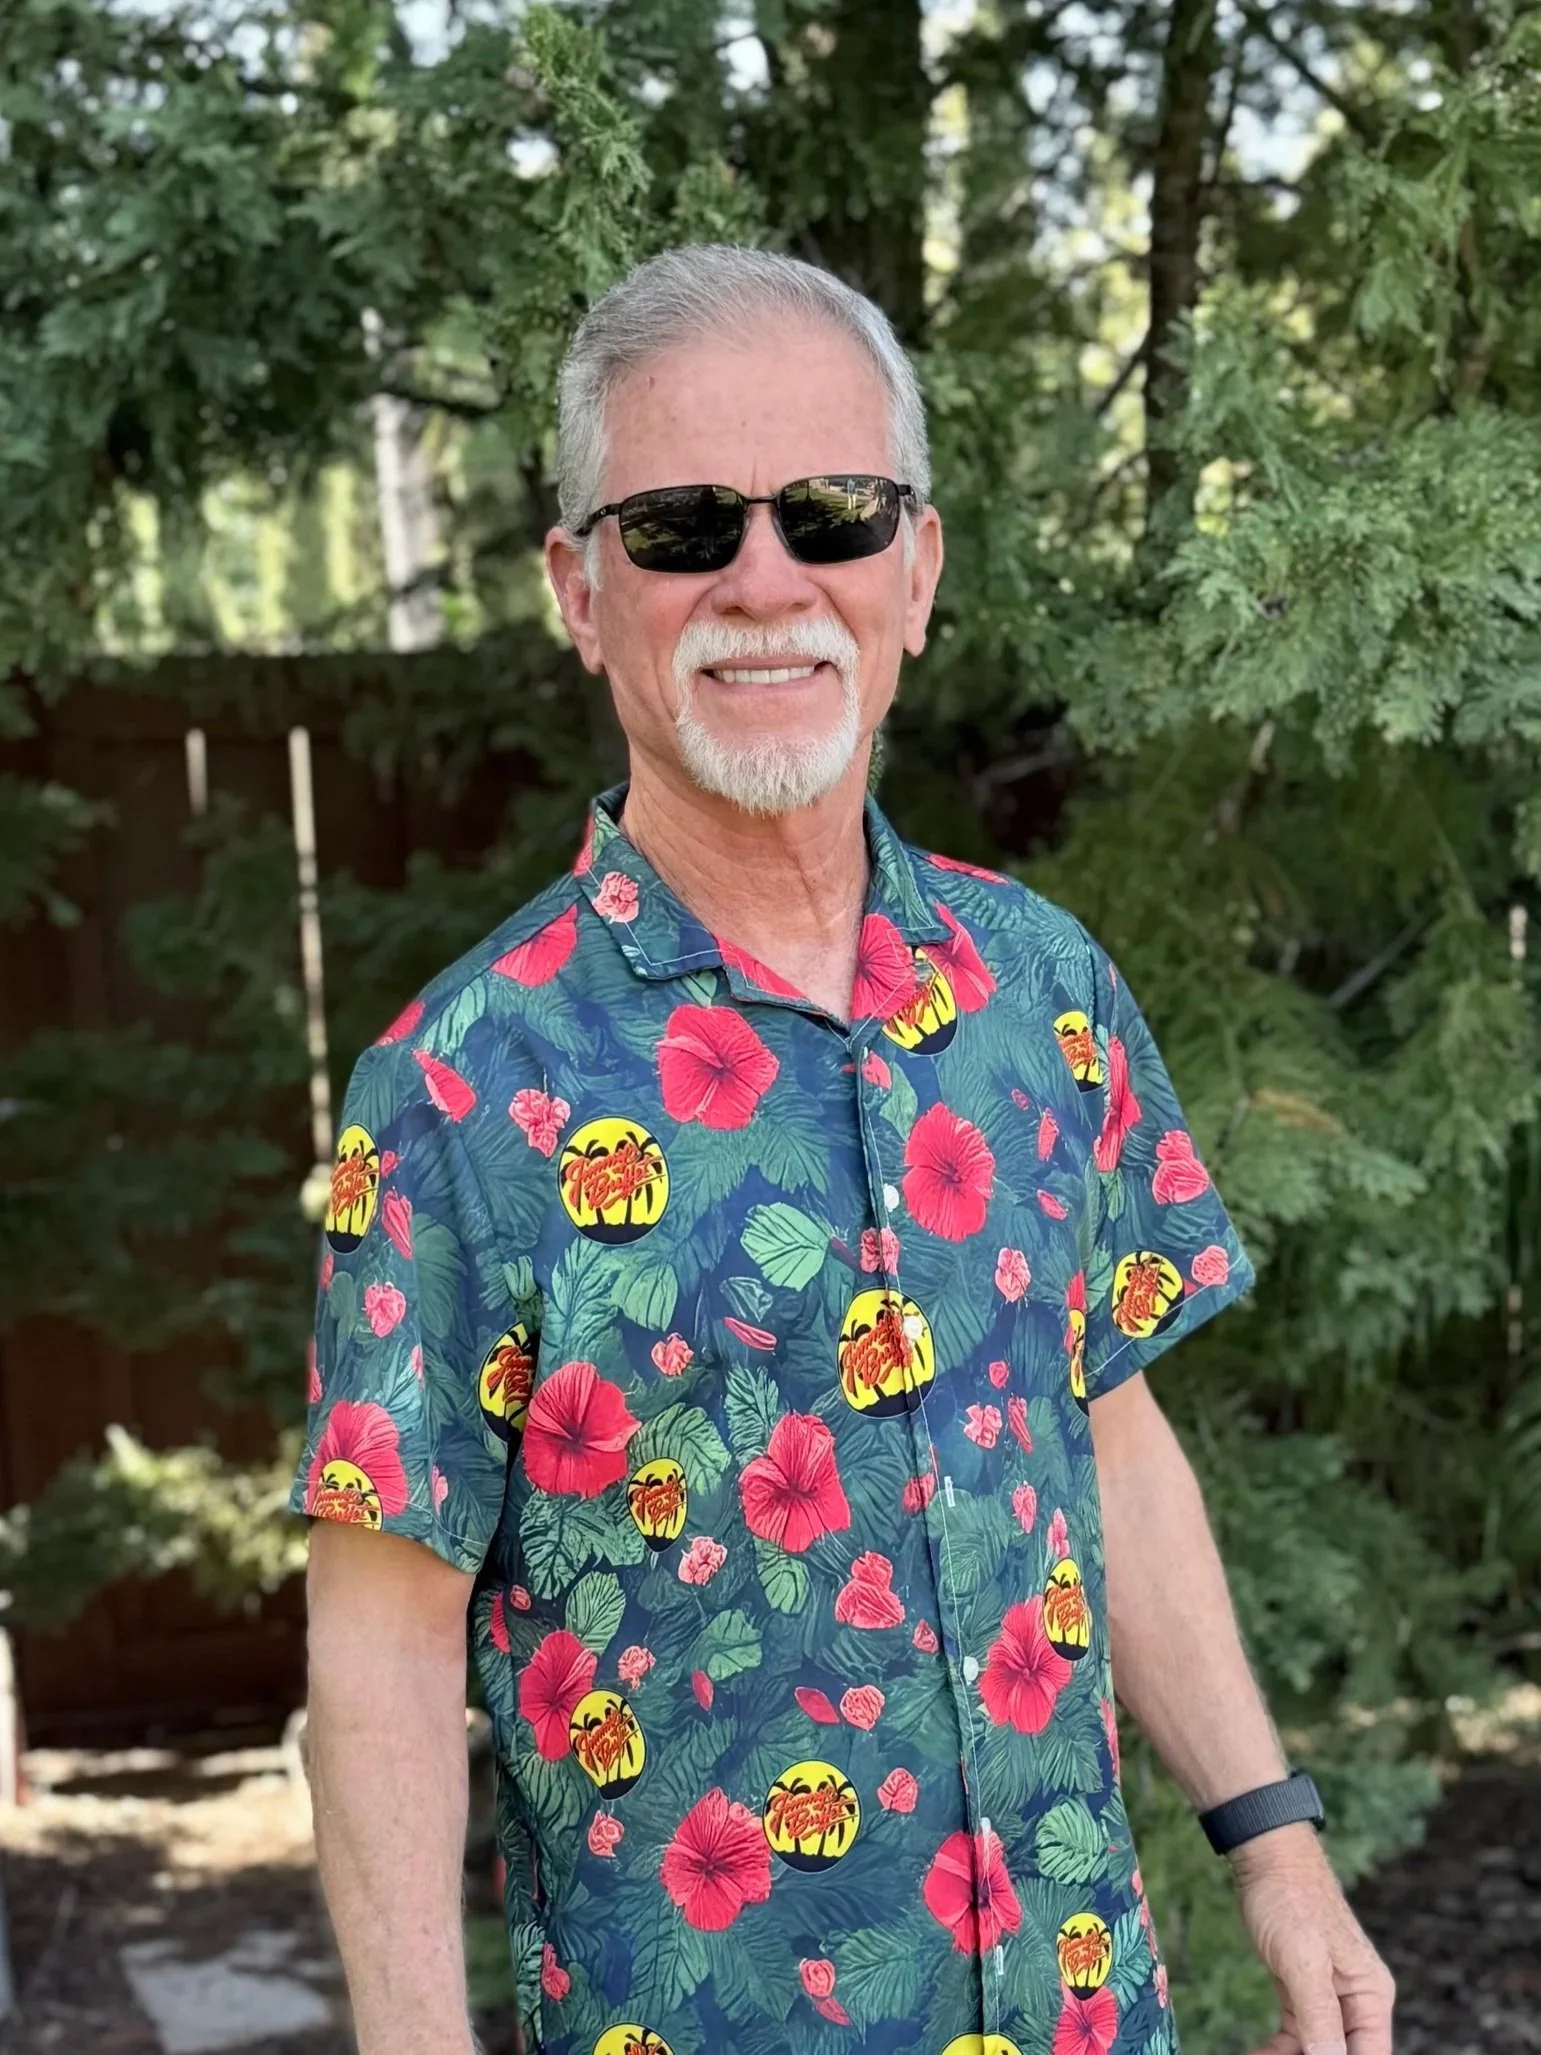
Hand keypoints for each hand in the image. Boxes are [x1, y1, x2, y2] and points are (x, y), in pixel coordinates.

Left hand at [1231, 1824, 1394, 2054]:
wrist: (1265, 1857)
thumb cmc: (1290, 1898)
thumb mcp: (1304, 1962)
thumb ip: (1320, 2017)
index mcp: (1371, 1995)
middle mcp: (1356, 2001)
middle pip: (1340, 2053)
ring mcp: (1328, 1997)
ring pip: (1315, 2048)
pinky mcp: (1301, 1991)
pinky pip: (1296, 2034)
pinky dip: (1277, 2049)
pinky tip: (1257, 2054)